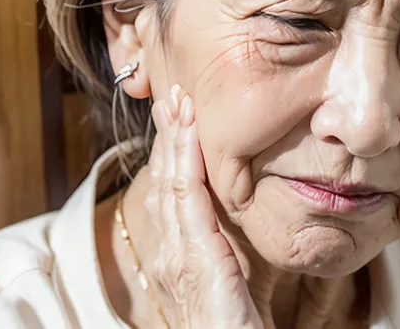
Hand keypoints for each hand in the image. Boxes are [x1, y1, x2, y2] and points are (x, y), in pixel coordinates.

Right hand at [145, 85, 262, 328]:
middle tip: (172, 93)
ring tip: (177, 101)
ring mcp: (178, 254)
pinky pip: (187, 199)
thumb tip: (231, 222)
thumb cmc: (234, 328)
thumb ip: (224, 250)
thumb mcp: (228, 279)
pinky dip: (185, 161)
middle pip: (165, 178)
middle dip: (168, 134)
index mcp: (179, 253)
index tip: (178, 116)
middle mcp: (171, 250)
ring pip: (172, 180)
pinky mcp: (195, 258)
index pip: (173, 191)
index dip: (173, 151)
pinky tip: (189, 135)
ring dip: (174, 137)